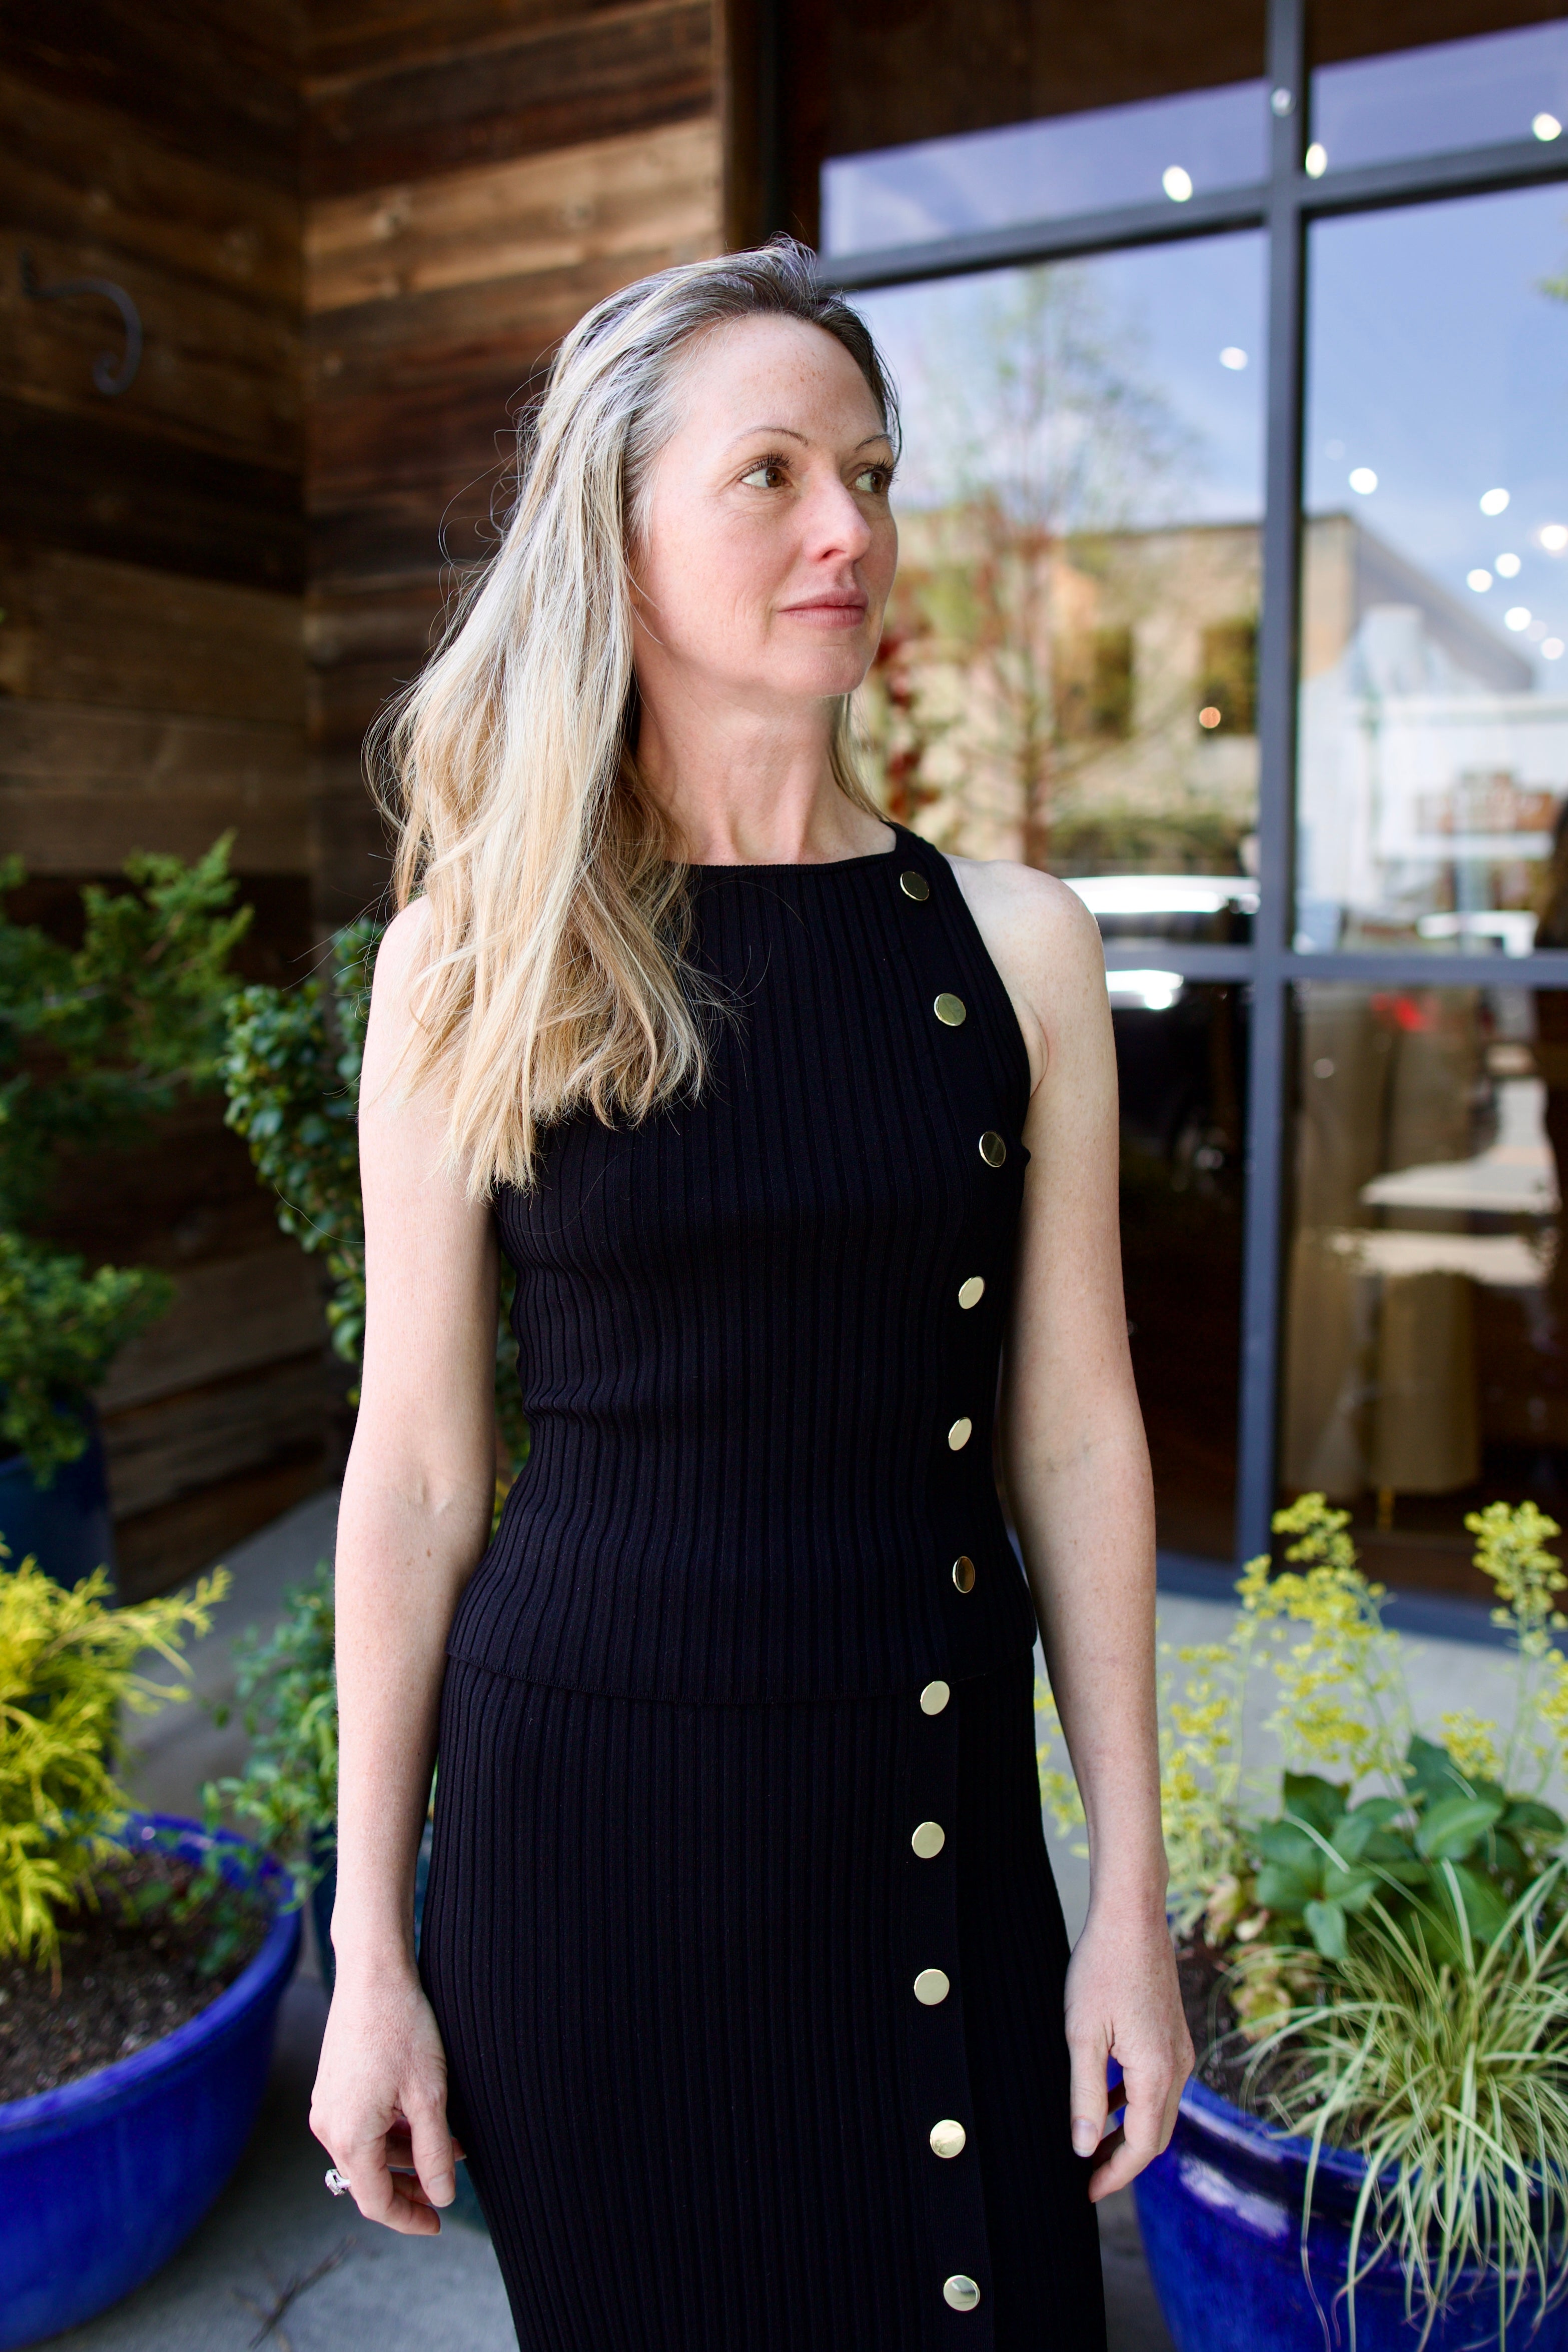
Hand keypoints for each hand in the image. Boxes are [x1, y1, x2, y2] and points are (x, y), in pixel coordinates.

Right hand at [310, 1961, 464, 2234]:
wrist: (373, 1974)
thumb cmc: (403, 2029)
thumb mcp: (429, 2095)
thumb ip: (435, 2153)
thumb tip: (442, 2197)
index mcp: (350, 2136)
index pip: (377, 2201)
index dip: (409, 2218)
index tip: (438, 2223)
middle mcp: (328, 2126)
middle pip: (369, 2179)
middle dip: (410, 2186)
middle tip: (445, 2188)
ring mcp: (326, 2105)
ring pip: (367, 2151)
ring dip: (404, 2155)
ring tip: (449, 2144)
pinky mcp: (331, 2086)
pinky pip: (360, 2125)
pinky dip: (390, 2131)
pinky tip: (421, 2118)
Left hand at [1062, 1897, 1191, 2201]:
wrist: (1132, 1916)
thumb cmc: (1102, 1969)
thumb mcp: (1083, 2035)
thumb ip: (1086, 2095)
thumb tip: (1084, 2148)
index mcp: (1158, 2073)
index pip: (1143, 2146)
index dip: (1115, 2174)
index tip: (1087, 2192)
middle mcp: (1179, 2067)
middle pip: (1156, 2134)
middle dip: (1124, 2161)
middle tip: (1089, 2178)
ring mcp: (1180, 2049)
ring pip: (1159, 2109)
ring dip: (1129, 2132)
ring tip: (1093, 2145)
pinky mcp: (1173, 2032)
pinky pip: (1159, 2083)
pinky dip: (1135, 2102)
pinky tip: (1108, 2099)